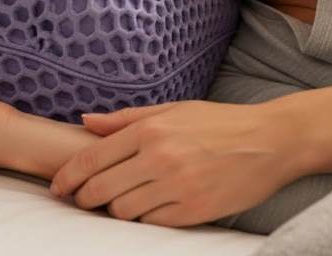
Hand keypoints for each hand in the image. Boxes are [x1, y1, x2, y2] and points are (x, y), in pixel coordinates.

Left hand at [49, 100, 303, 227]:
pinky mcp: (194, 210)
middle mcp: (160, 156)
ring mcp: (177, 185)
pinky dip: (147, 217)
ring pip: (123, 211)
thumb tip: (85, 121)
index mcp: (151, 129)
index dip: (68, 177)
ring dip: (118, 209)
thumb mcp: (174, 109)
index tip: (59, 188)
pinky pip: (152, 222)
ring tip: (127, 200)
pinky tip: (155, 206)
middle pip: (100, 190)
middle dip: (86, 198)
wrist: (272, 140)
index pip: (91, 158)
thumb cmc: (221, 122)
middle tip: (85, 200)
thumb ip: (127, 118)